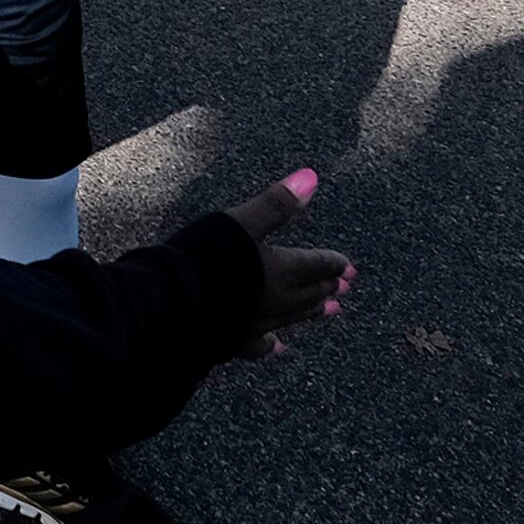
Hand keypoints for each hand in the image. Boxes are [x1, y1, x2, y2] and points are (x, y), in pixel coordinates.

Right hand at [221, 169, 351, 356]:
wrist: (175, 305)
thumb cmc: (207, 258)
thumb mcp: (242, 221)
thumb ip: (277, 203)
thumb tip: (311, 177)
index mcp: (283, 269)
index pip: (316, 265)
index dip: (333, 263)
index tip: (349, 267)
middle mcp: (278, 300)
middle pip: (309, 293)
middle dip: (327, 287)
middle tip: (343, 287)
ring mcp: (258, 324)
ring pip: (293, 317)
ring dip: (311, 312)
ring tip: (326, 311)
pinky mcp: (237, 341)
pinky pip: (262, 344)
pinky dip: (273, 343)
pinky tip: (277, 346)